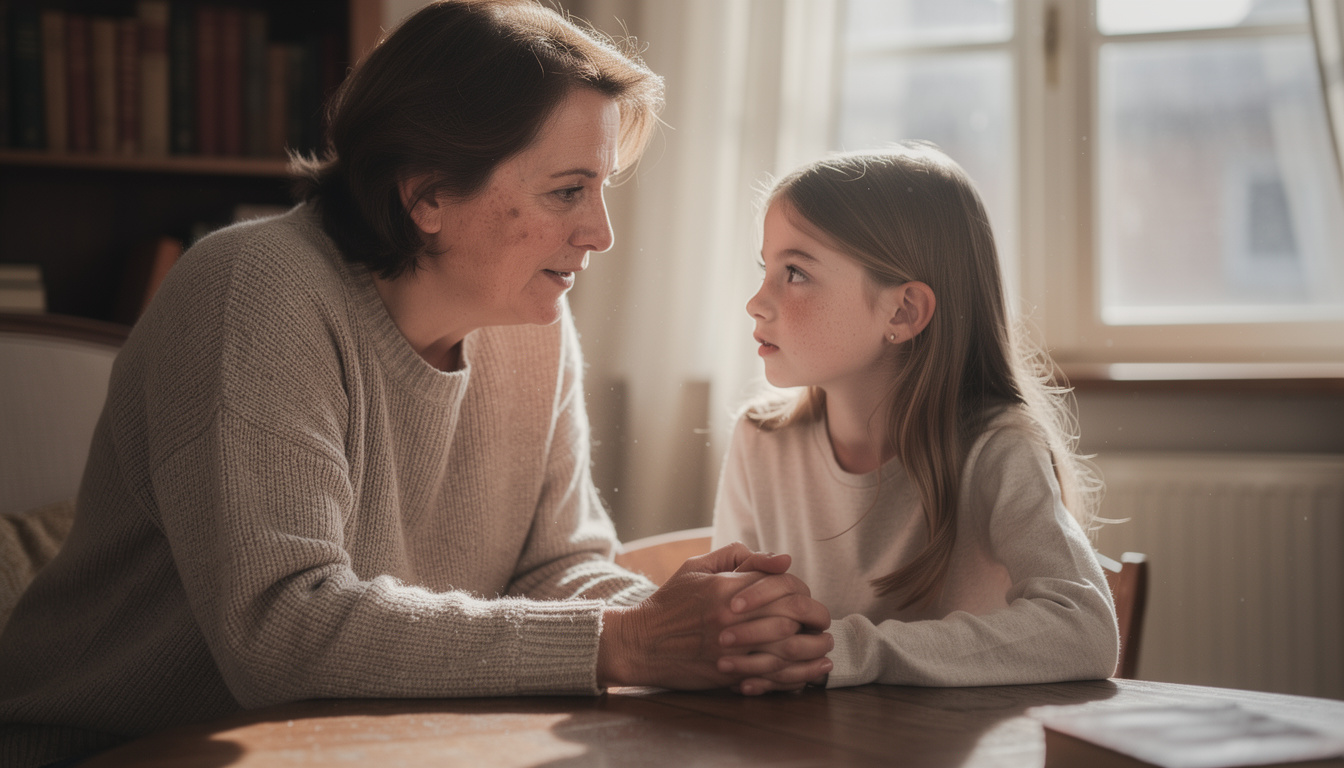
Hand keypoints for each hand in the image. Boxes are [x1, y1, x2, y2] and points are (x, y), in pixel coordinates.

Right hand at [597, 544, 829, 689]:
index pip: (783, 584)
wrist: (640, 643)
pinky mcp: (728, 674)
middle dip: (817, 618)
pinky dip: (797, 676)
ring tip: (826, 649)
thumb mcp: (698, 566)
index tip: (806, 599)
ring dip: (814, 649)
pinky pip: (772, 676)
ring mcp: (730, 648)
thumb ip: (740, 556)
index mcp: (727, 587)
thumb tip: (783, 560)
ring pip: (788, 648)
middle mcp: (732, 617)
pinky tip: (811, 673)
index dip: (803, 591)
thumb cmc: (670, 601)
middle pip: (792, 614)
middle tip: (824, 624)